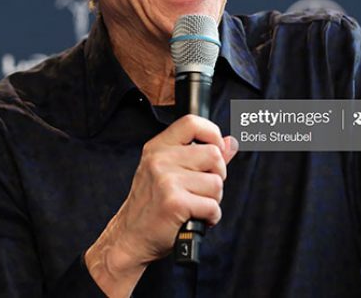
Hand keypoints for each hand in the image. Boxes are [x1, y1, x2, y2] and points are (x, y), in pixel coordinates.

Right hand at [85, 115, 238, 295]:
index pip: (192, 123)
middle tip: (201, 190)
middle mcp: (160, 159)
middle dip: (217, 176)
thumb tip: (230, 142)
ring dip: (213, 200)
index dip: (212, 134)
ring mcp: (166, 180)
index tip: (215, 150)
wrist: (130, 237)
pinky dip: (211, 218)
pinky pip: (213, 207)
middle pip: (213, 155)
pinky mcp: (174, 202)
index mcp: (158, 147)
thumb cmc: (151, 206)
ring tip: (195, 205)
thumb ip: (201, 155)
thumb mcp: (170, 172)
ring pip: (216, 183)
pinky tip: (195, 218)